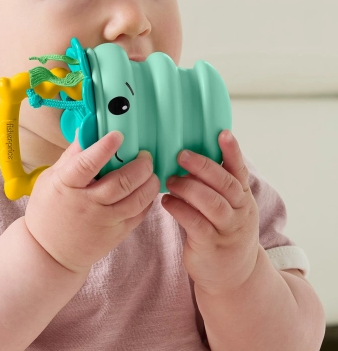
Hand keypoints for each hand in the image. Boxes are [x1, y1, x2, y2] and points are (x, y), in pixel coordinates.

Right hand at [24, 131, 160, 273]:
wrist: (48, 254)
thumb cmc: (48, 211)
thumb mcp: (51, 178)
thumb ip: (72, 155)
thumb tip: (87, 130)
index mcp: (67, 185)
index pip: (87, 164)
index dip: (105, 148)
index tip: (118, 135)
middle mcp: (88, 204)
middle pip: (121, 182)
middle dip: (140, 165)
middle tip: (144, 155)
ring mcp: (104, 221)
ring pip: (137, 199)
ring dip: (149, 182)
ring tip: (150, 172)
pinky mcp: (116, 234)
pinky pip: (139, 214)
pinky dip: (148, 200)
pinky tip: (146, 190)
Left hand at [161, 130, 259, 295]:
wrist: (233, 275)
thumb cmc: (222, 230)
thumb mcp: (228, 206)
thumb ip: (214, 185)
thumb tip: (187, 155)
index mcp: (243, 197)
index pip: (239, 170)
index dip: (232, 151)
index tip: (223, 132)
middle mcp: (240, 211)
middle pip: (225, 184)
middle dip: (203, 167)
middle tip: (181, 155)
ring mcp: (228, 229)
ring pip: (212, 203)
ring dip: (188, 188)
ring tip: (170, 180)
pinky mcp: (212, 245)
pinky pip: (196, 223)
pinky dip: (179, 209)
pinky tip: (166, 201)